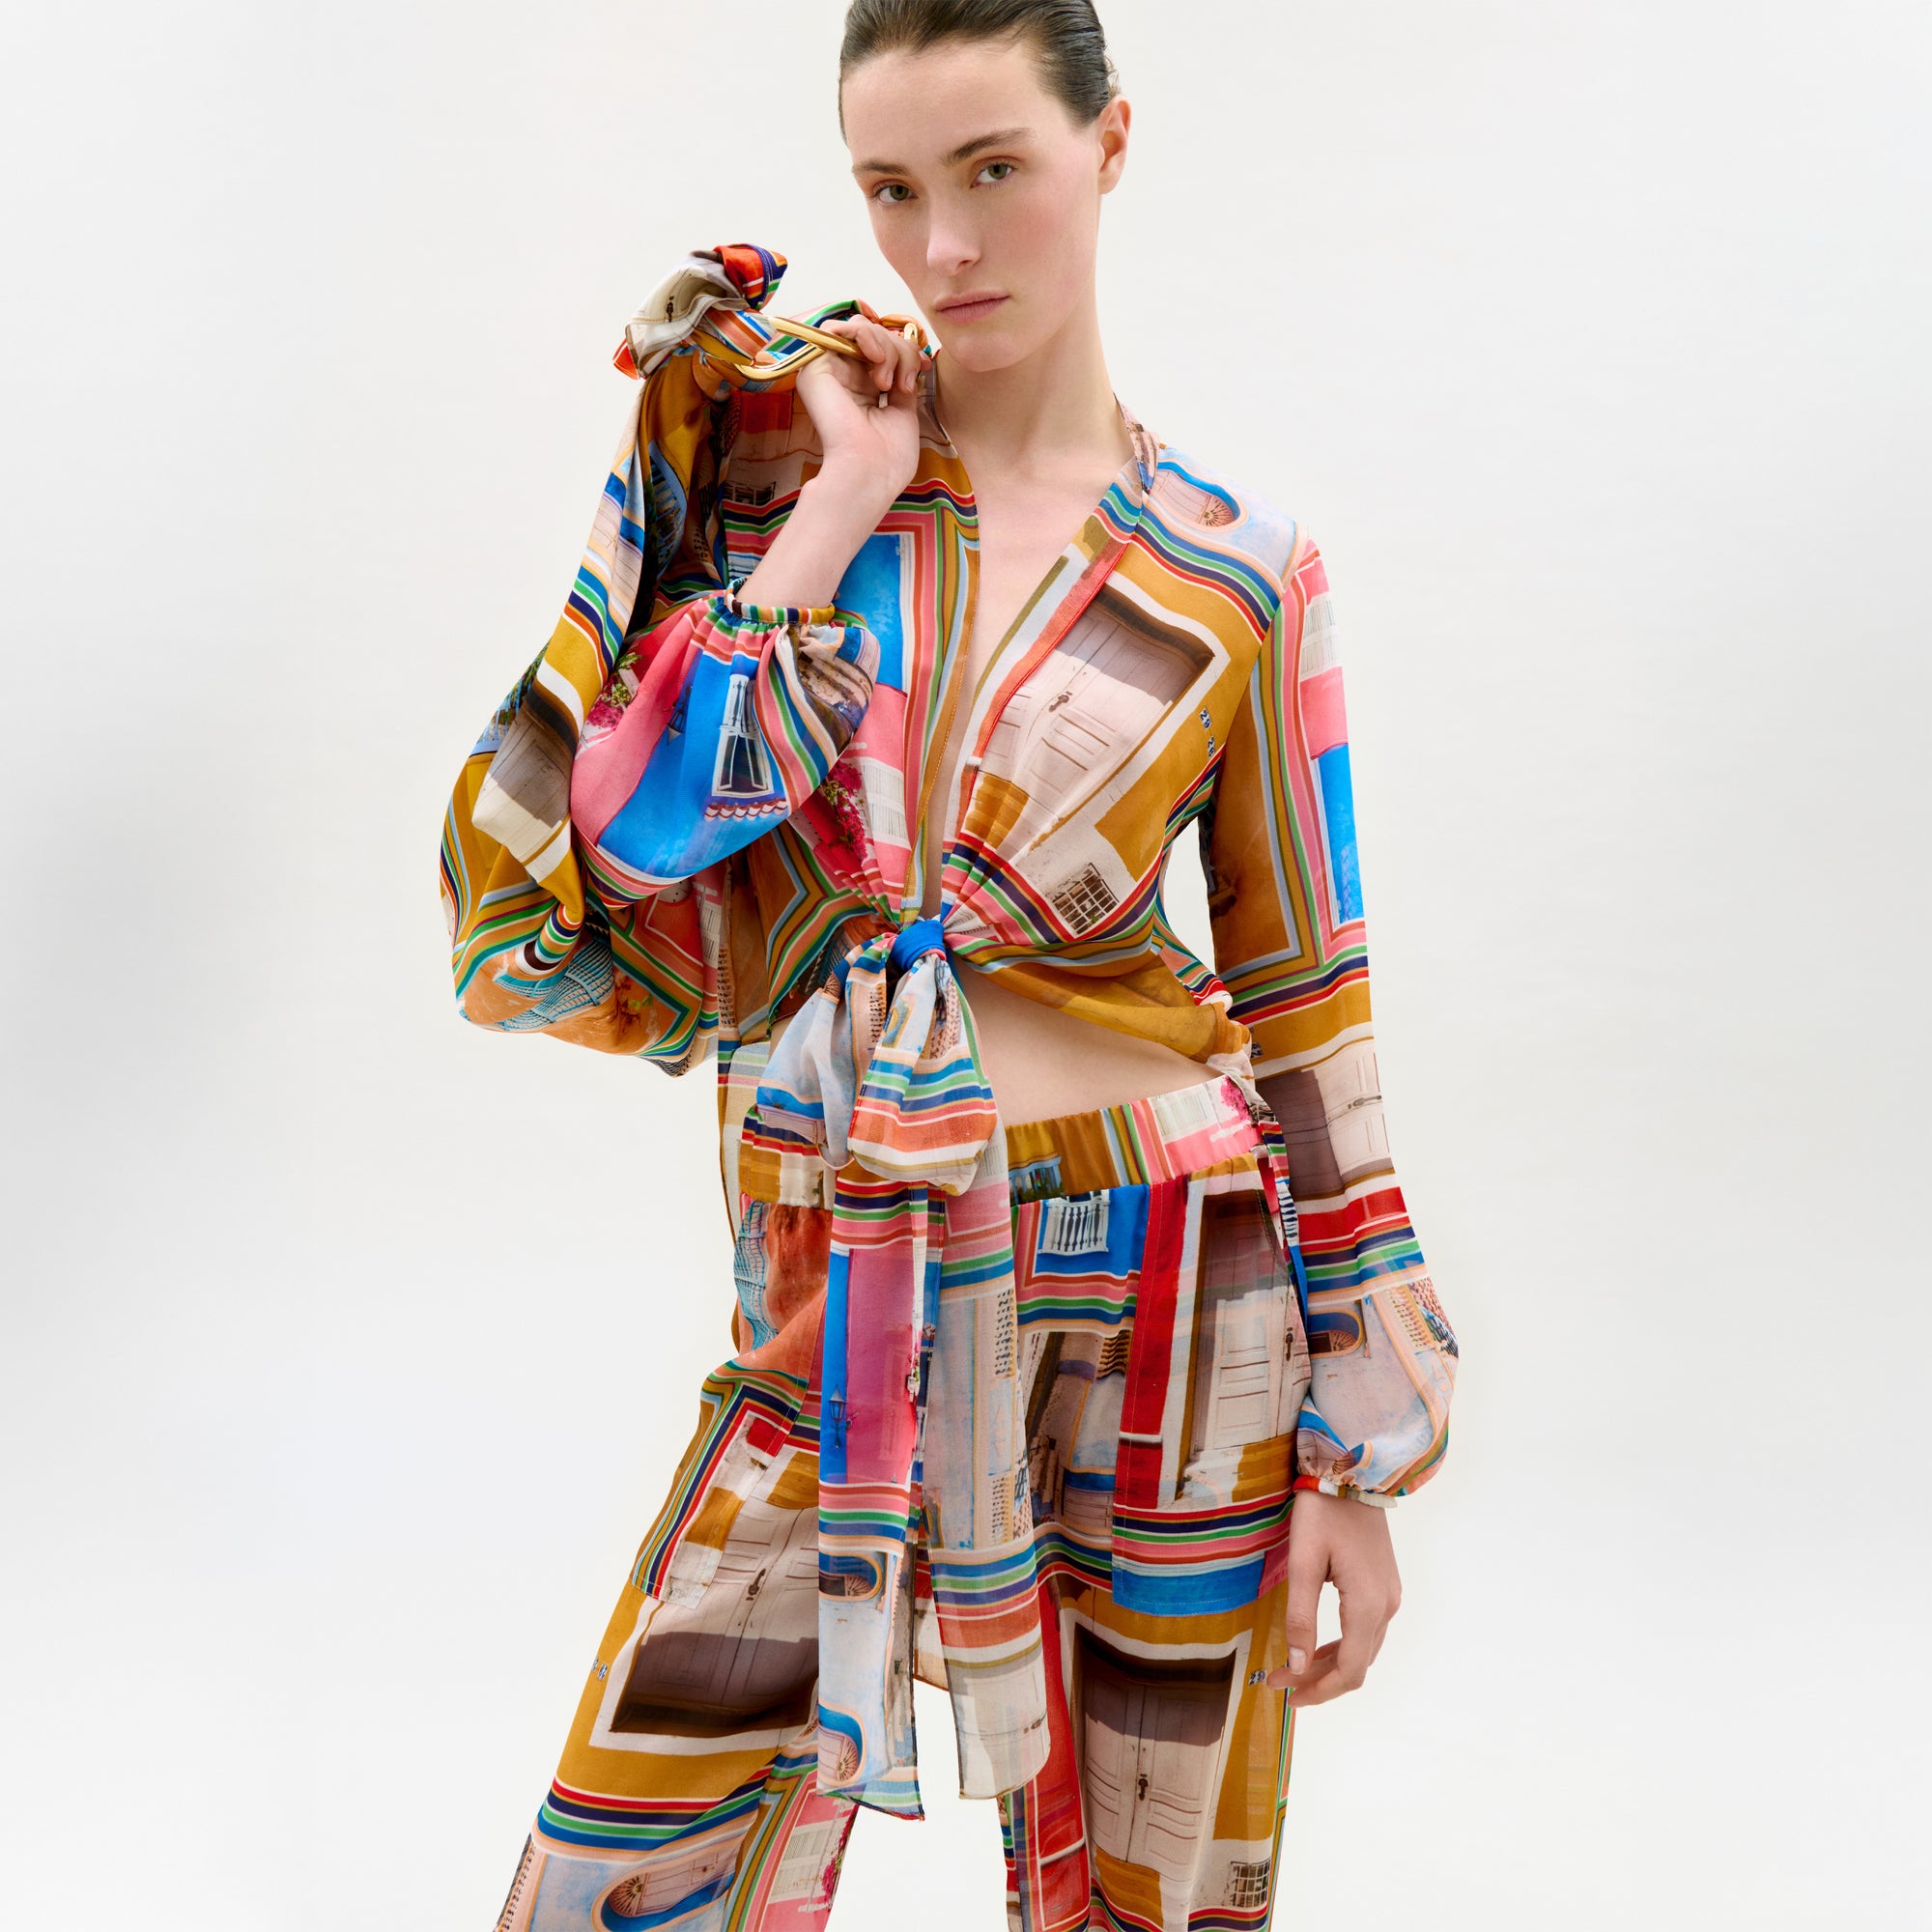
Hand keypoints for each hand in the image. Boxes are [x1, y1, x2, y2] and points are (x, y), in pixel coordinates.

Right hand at [791, 308, 922, 512]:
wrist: (870, 473)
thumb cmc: (888, 457)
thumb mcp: (903, 411)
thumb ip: (901, 379)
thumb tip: (911, 357)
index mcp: (863, 389)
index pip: (884, 350)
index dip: (908, 351)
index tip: (924, 368)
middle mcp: (844, 377)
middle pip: (875, 336)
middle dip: (901, 350)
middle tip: (905, 383)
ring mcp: (827, 370)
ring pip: (860, 328)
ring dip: (886, 346)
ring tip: (888, 382)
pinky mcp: (813, 366)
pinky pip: (836, 328)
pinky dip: (864, 335)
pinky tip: (877, 359)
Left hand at [1266, 1488, 1401, 1706]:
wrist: (1353, 1472)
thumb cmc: (1323, 1512)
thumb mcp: (1303, 1562)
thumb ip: (1300, 1617)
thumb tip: (1295, 1667)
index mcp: (1367, 1605)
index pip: (1350, 1671)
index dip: (1320, 1691)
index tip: (1287, 1696)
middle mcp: (1386, 1606)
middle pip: (1357, 1665)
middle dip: (1319, 1680)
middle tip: (1279, 1682)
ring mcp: (1389, 1596)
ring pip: (1363, 1650)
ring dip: (1329, 1665)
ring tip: (1292, 1669)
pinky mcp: (1384, 1586)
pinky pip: (1365, 1631)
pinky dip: (1341, 1646)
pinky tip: (1315, 1646)